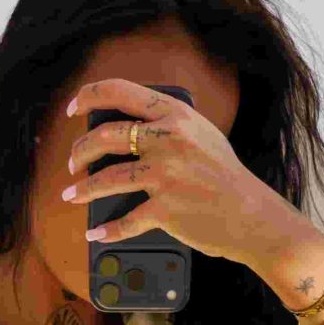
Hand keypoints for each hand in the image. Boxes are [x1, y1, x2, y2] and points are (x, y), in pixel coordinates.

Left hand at [60, 78, 296, 270]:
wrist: (252, 215)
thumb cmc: (225, 176)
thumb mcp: (201, 135)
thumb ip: (168, 125)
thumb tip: (127, 127)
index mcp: (176, 114)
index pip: (120, 92)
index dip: (89, 96)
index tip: (73, 108)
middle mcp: (169, 139)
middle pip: (106, 136)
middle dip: (80, 150)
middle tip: (73, 162)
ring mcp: (166, 174)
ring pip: (108, 178)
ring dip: (83, 188)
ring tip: (72, 194)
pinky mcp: (166, 208)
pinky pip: (126, 221)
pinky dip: (107, 230)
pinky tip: (96, 233)